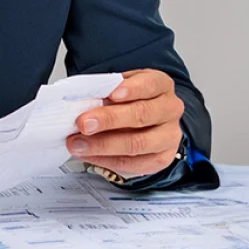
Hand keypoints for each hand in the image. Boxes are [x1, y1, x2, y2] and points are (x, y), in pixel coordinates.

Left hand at [66, 69, 184, 177]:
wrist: (146, 121)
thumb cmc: (129, 100)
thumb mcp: (119, 87)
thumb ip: (104, 92)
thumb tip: (80, 103)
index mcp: (161, 85)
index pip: (150, 84)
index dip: (132, 89)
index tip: (111, 95)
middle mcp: (170, 109)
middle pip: (142, 114)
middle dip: (109, 119)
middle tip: (84, 123)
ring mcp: (169, 135)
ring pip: (138, 142)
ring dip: (103, 145)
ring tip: (78, 144)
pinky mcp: (162, 158)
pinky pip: (134, 163)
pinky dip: (107, 160)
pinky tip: (89, 155)